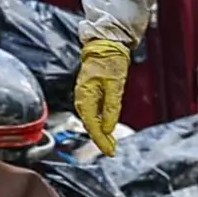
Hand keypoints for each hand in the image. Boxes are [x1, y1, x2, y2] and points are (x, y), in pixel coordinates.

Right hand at [73, 33, 134, 151]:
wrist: (106, 45)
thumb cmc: (110, 61)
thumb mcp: (115, 85)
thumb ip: (111, 107)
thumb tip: (108, 128)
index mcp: (85, 97)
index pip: (92, 125)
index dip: (101, 140)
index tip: (110, 151)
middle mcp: (81, 99)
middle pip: (90, 125)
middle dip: (100, 139)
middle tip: (112, 151)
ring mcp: (84, 97)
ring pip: (91, 120)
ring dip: (100, 133)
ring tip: (111, 144)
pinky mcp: (89, 94)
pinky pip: (92, 113)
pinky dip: (100, 123)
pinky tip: (107, 129)